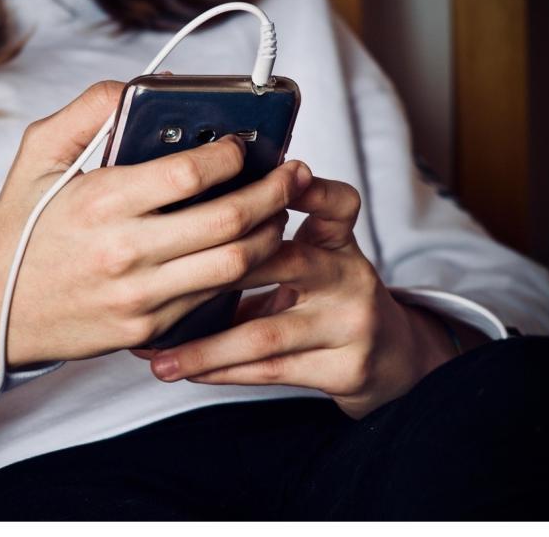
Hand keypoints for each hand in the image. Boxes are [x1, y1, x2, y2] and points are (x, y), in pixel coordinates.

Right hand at [0, 81, 310, 371]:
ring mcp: (140, 297)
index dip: (232, 153)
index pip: (192, 173)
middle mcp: (125, 252)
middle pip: (230, 220)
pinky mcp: (148, 331)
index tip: (245, 143)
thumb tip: (139, 89)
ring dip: (270, 235)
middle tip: (292, 175)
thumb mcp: (38, 155)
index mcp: (101, 202)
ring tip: (278, 213)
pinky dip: (240, 272)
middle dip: (274, 192)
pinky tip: (247, 251)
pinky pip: (212, 299)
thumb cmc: (20, 228)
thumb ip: (87, 111)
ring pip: (234, 265)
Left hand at [134, 165, 477, 418]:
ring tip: (160, 356)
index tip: (279, 177)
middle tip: (162, 282)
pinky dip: (222, 371)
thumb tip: (177, 236)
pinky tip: (188, 371)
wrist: (388, 357)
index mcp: (337, 241)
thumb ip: (263, 246)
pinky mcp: (346, 367)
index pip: (336, 204)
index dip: (309, 190)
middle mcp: (348, 277)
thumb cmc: (327, 300)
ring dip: (205, 348)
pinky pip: (271, 371)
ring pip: (266, 334)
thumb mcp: (312, 259)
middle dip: (217, 274)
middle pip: (286, 262)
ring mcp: (351, 324)